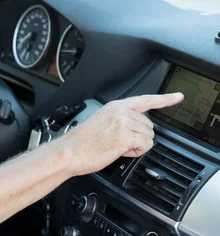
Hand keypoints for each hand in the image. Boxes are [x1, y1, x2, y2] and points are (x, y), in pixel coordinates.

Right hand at [61, 93, 183, 176]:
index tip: (178, 96)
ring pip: (149, 136)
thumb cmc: (82, 142)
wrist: (69, 152)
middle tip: (120, 142)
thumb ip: (121, 120)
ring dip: (138, 145)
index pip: (145, 100)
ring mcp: (123, 122)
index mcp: (115, 106)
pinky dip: (137, 151)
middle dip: (139, 136)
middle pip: (149, 124)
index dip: (165, 99)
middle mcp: (120, 111)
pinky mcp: (125, 136)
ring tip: (118, 147)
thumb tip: (137, 130)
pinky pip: (145, 144)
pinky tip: (122, 151)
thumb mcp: (102, 123)